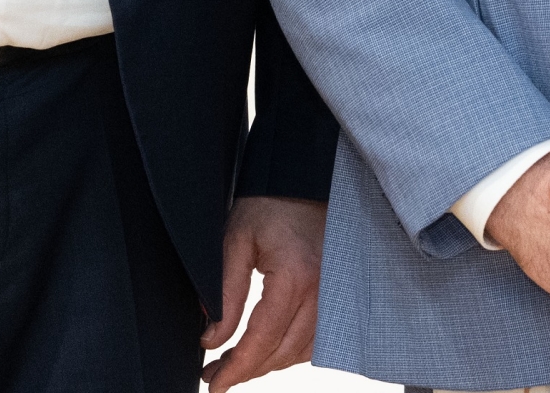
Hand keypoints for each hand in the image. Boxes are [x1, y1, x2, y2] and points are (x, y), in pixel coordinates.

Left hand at [202, 195, 325, 388]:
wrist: (302, 178)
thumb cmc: (269, 203)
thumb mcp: (235, 243)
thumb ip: (224, 295)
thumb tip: (212, 340)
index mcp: (294, 277)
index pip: (262, 340)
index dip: (236, 368)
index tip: (214, 383)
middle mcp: (321, 289)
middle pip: (283, 352)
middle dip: (247, 370)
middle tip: (216, 374)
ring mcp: (334, 291)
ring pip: (302, 350)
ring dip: (269, 363)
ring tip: (237, 362)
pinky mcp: (337, 291)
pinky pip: (318, 337)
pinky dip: (292, 351)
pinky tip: (270, 348)